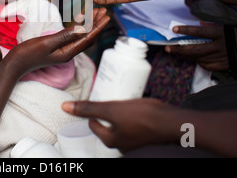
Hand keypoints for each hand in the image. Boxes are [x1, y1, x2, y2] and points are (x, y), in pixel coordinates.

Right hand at [3, 7, 109, 77]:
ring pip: (81, 36)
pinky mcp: (58, 48)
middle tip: (103, 10)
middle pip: (87, 37)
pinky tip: (79, 19)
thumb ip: (64, 36)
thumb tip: (83, 28)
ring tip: (94, 11)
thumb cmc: (28, 53)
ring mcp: (63, 51)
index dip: (98, 26)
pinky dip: (78, 27)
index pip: (88, 38)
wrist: (15, 64)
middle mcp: (68, 53)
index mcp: (68, 53)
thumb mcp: (46, 42)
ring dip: (89, 24)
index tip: (106, 15)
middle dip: (96, 23)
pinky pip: (73, 36)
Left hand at [62, 98, 177, 151]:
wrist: (171, 121)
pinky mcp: (144, 132)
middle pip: (106, 122)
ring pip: (119, 120)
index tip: (99, 96)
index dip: (93, 108)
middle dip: (107, 107)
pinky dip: (130, 111)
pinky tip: (134, 101)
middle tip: (109, 93)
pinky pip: (131, 120)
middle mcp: (120, 143)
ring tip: (121, 94)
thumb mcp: (111, 110)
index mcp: (109, 140)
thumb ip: (89, 108)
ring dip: (118, 108)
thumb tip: (65, 107)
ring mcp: (133, 139)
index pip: (92, 122)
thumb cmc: (141, 117)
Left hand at [167, 22, 236, 72]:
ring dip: (187, 56)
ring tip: (176, 52)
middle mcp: (220, 45)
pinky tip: (196, 59)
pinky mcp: (223, 66)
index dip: (186, 30)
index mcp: (222, 33)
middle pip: (195, 48)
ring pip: (198, 58)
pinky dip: (199, 62)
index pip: (200, 31)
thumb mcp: (232, 27)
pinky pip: (206, 65)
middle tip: (168, 48)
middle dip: (179, 49)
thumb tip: (201, 24)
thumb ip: (216, 26)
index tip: (175, 29)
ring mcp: (221, 57)